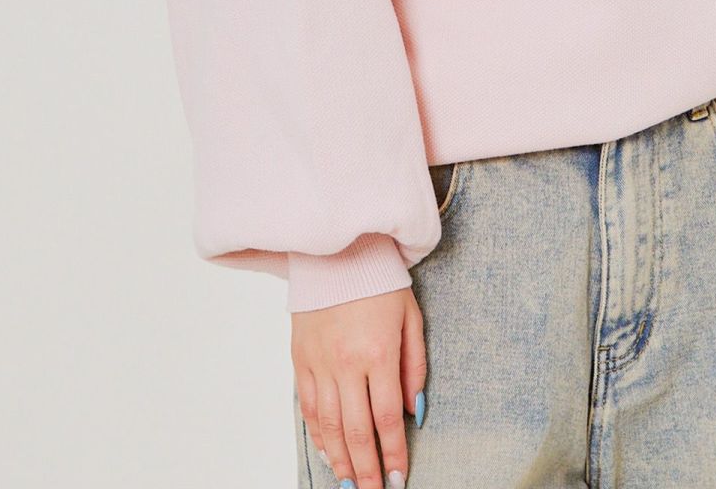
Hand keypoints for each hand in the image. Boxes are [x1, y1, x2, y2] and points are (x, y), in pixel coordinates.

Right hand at [292, 285, 425, 488]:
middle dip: (366, 469)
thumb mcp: (410, 316)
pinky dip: (317, 435)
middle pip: (355, 430)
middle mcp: (345, 363)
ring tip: (351, 483)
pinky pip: (307, 407)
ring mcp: (318, 362)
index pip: (387, 417)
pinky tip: (328, 453)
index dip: (393, 452)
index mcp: (377, 352)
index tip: (399, 477)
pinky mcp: (299, 359)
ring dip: (340, 460)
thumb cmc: (380, 280)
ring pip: (327, 425)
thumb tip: (415, 410)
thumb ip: (414, 365)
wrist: (338, 250)